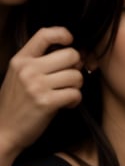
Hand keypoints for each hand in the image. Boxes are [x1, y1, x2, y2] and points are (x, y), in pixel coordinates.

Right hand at [0, 27, 82, 165]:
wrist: (4, 131)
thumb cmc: (17, 104)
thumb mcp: (20, 76)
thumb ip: (41, 63)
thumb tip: (76, 55)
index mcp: (20, 60)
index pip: (44, 34)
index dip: (63, 34)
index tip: (70, 42)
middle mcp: (28, 69)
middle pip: (70, 55)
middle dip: (76, 67)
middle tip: (69, 79)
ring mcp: (36, 85)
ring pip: (76, 75)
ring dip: (76, 86)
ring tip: (65, 94)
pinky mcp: (46, 102)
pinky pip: (75, 93)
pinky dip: (75, 100)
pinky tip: (66, 105)